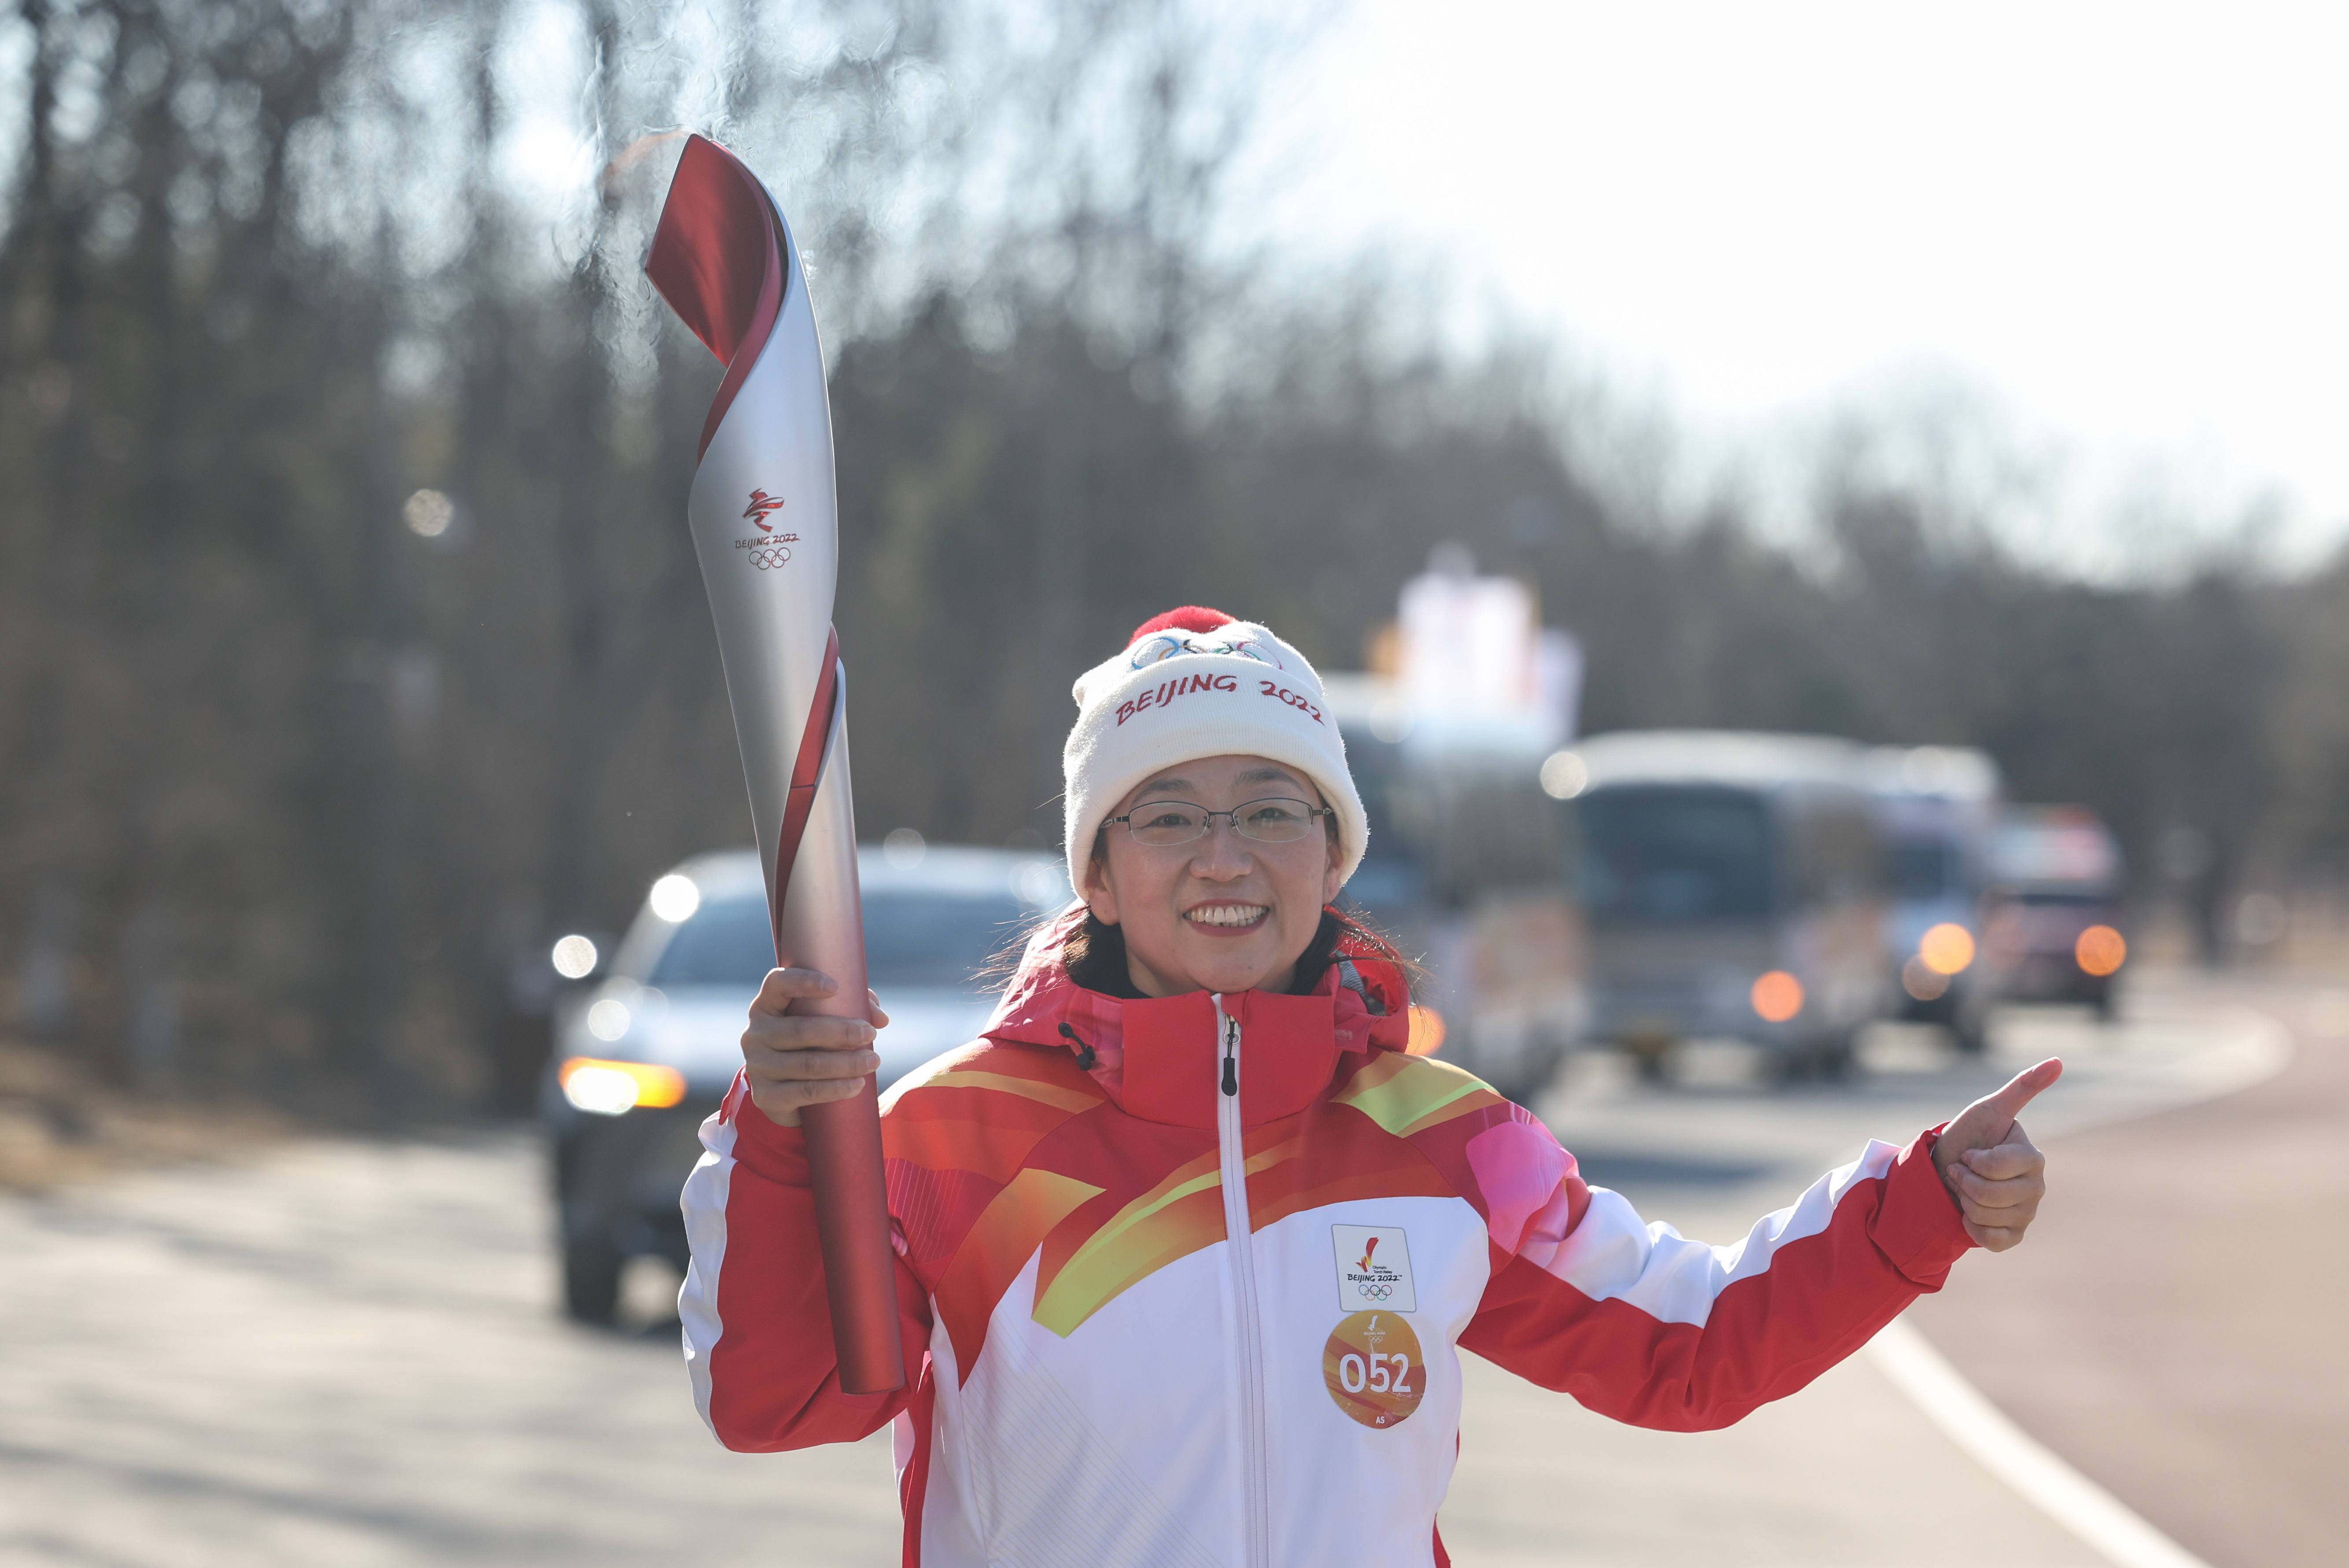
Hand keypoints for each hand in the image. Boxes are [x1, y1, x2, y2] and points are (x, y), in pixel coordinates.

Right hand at [740, 967, 889, 1126]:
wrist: (782, 1093)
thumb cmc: (808, 1044)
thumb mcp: (821, 1021)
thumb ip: (851, 1007)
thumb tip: (880, 1019)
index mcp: (765, 1006)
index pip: (777, 984)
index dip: (803, 981)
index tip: (836, 987)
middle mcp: (755, 1034)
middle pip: (800, 1030)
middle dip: (841, 1032)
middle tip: (870, 1033)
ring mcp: (757, 1066)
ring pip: (807, 1064)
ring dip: (845, 1063)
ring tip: (873, 1061)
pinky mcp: (765, 1097)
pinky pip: (806, 1091)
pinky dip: (835, 1088)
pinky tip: (857, 1085)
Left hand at [1932, 1057, 2060, 1251]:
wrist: (1942, 1173)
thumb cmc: (1967, 1139)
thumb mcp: (1988, 1110)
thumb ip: (2023, 1088)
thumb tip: (2058, 1061)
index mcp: (2033, 1158)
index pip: (2001, 1166)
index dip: (1974, 1162)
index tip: (1967, 1154)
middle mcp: (2036, 1187)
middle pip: (1994, 1194)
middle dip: (1965, 1182)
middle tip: (1960, 1173)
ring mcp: (2027, 1214)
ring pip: (1990, 1216)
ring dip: (1965, 1202)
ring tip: (1964, 1190)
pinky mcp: (2014, 1236)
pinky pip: (1993, 1240)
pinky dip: (1973, 1228)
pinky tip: (1969, 1215)